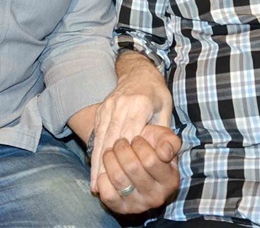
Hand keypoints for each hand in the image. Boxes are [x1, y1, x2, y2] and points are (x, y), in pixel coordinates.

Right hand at [90, 51, 172, 190]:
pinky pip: (97, 133)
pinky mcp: (101, 110)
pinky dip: (95, 151)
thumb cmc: (156, 93)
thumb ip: (164, 131)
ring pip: (101, 138)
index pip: (129, 135)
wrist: (138, 71)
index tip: (119, 177)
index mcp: (138, 104)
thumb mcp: (166, 107)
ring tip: (94, 183)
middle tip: (100, 188)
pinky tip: (94, 168)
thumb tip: (164, 154)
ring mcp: (108, 106)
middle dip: (104, 165)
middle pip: (110, 139)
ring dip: (96, 162)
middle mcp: (119, 105)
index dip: (122, 158)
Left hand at [96, 125, 180, 214]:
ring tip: (110, 152)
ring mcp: (138, 205)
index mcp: (170, 181)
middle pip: (132, 167)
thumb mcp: (166, 140)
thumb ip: (170, 142)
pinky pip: (107, 194)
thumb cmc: (154, 149)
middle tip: (120, 142)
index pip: (150, 160)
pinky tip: (107, 171)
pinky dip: (102, 179)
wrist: (140, 166)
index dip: (139, 145)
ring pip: (118, 178)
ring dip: (109, 159)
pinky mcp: (121, 209)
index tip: (137, 140)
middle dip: (121, 148)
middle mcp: (156, 197)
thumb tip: (164, 153)